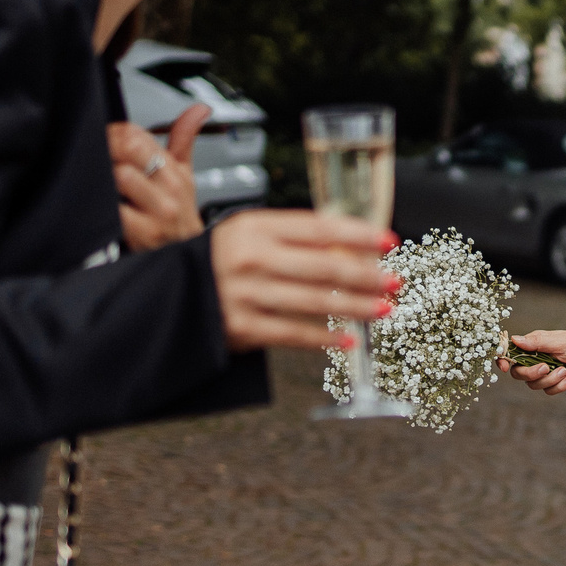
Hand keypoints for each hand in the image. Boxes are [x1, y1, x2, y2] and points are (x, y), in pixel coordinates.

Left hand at [110, 104, 207, 249]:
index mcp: (174, 170)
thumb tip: (199, 110)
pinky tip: (102, 204)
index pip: (139, 134)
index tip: (108, 140)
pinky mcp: (143, 233)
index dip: (115, 133)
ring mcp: (157, 211)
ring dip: (104, 176)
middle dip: (107, 147)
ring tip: (100, 181)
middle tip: (98, 156)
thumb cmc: (181, 216)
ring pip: (121, 175)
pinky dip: (104, 204)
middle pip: (129, 147)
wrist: (189, 255)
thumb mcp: (186, 176)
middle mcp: (168, 188)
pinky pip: (116, 209)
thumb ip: (184, 139)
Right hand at [209, 209, 398, 352]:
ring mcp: (246, 293)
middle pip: (324, 266)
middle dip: (366, 275)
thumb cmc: (221, 262)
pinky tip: (349, 339)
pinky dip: (325, 338)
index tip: (388, 241)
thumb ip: (293, 238)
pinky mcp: (242, 327)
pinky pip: (294, 334)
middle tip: (395, 280)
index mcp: (256, 227)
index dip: (358, 235)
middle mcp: (251, 257)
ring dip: (356, 307)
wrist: (171, 295)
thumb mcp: (249, 235)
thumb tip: (352, 248)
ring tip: (383, 309)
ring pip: (315, 301)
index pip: (319, 228)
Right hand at [501, 329, 565, 395]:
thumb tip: (514, 340)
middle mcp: (536, 359)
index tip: (503, 366)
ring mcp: (546, 373)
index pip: (511, 353)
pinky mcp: (555, 384)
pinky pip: (548, 391)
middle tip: (546, 368)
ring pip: (534, 385)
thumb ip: (537, 342)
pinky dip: (560, 386)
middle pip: (518, 373)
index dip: (503, 360)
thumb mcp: (560, 342)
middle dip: (531, 374)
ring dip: (550, 380)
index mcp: (534, 345)